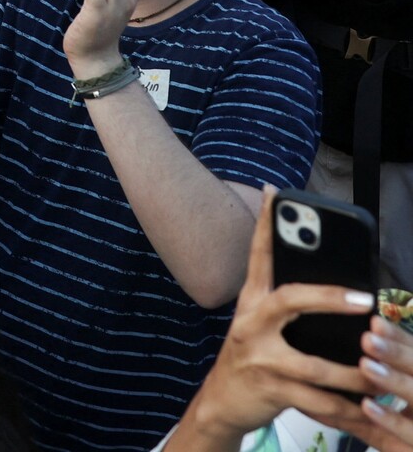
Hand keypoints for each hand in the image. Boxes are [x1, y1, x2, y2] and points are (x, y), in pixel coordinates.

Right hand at [175, 186, 395, 444]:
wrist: (221, 400)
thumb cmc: (252, 356)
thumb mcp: (263, 324)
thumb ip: (291, 305)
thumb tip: (340, 284)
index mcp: (253, 303)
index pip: (259, 257)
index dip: (266, 225)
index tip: (274, 194)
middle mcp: (252, 325)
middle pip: (289, 301)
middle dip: (329, 299)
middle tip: (366, 299)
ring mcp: (260, 359)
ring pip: (314, 365)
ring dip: (353, 372)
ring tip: (380, 370)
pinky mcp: (271, 391)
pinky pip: (318, 401)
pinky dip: (347, 409)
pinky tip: (366, 408)